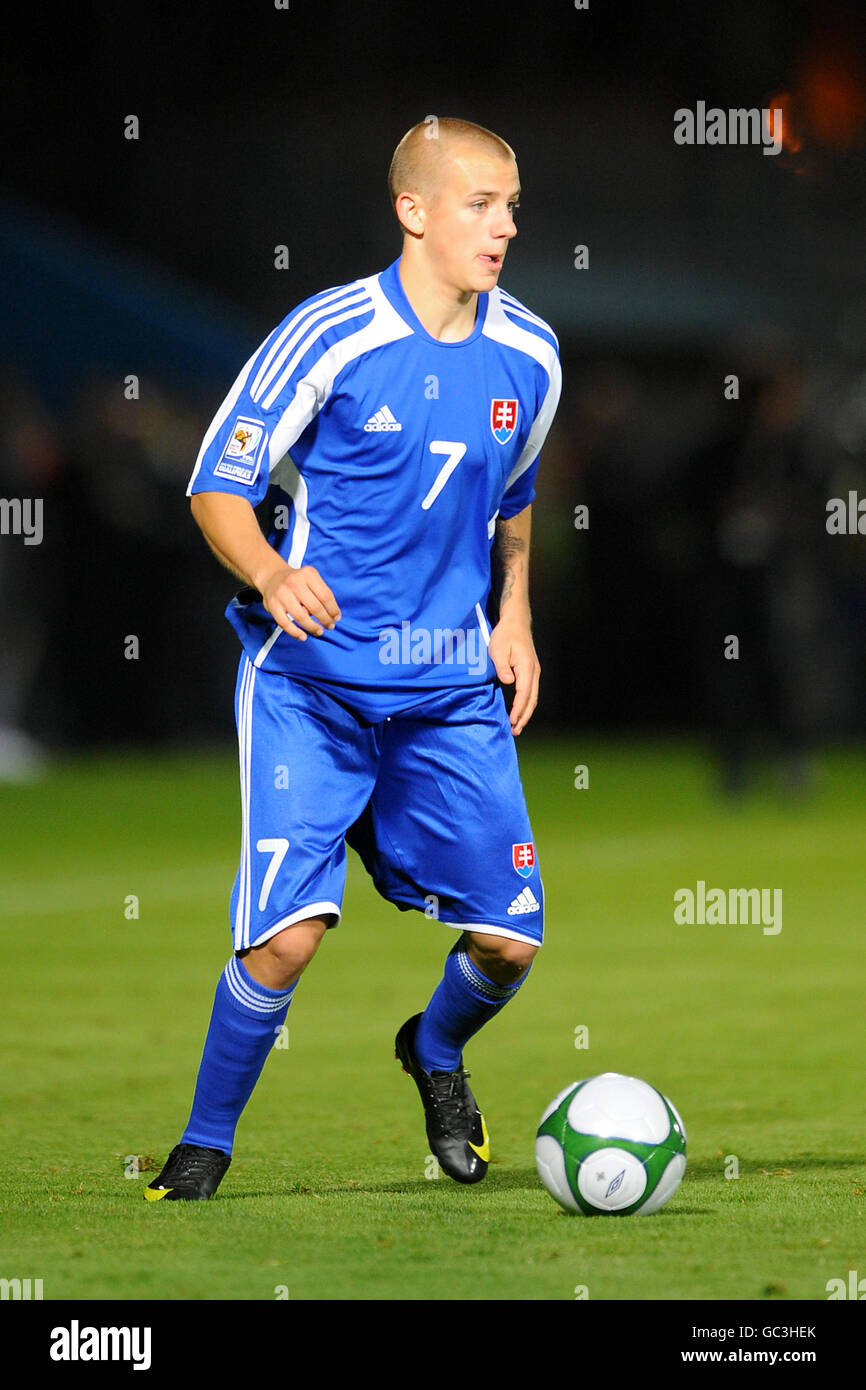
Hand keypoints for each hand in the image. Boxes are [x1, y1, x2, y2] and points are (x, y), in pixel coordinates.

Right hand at [258, 563, 340, 640]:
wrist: (272, 577)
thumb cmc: (296, 581)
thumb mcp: (310, 578)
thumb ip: (320, 593)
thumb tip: (331, 615)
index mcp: (308, 574)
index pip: (326, 596)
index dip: (333, 609)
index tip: (336, 617)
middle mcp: (294, 582)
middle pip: (315, 607)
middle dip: (325, 620)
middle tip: (330, 626)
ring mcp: (282, 594)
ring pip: (301, 616)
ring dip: (313, 627)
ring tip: (319, 631)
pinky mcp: (272, 605)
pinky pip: (285, 623)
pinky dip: (295, 633)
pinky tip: (303, 636)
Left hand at [488, 616, 539, 734]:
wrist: (516, 622)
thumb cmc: (505, 635)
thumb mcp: (498, 649)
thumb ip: (503, 667)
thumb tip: (509, 682)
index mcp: (526, 666)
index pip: (524, 693)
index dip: (518, 709)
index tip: (512, 721)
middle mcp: (534, 671)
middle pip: (532, 699)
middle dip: (524, 717)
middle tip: (515, 731)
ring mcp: (534, 672)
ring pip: (533, 697)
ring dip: (526, 712)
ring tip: (517, 726)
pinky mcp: (531, 671)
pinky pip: (530, 692)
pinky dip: (526, 704)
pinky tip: (519, 712)